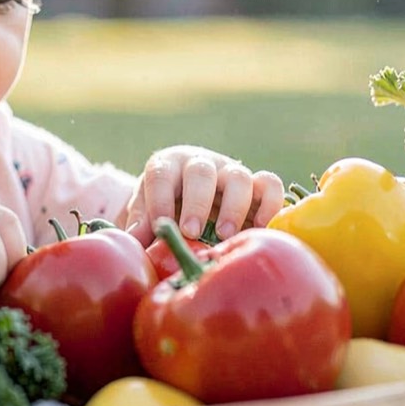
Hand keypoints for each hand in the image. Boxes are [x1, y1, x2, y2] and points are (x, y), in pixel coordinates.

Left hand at [123, 146, 285, 245]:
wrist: (189, 200)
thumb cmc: (163, 209)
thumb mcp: (145, 212)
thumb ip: (140, 224)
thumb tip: (134, 241)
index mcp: (167, 166)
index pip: (161, 175)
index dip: (159, 199)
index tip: (159, 226)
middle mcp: (200, 164)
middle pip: (201, 172)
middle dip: (196, 203)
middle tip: (191, 232)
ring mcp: (230, 172)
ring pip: (239, 176)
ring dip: (234, 206)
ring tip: (225, 235)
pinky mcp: (256, 186)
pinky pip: (270, 185)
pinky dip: (270, 204)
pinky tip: (260, 229)